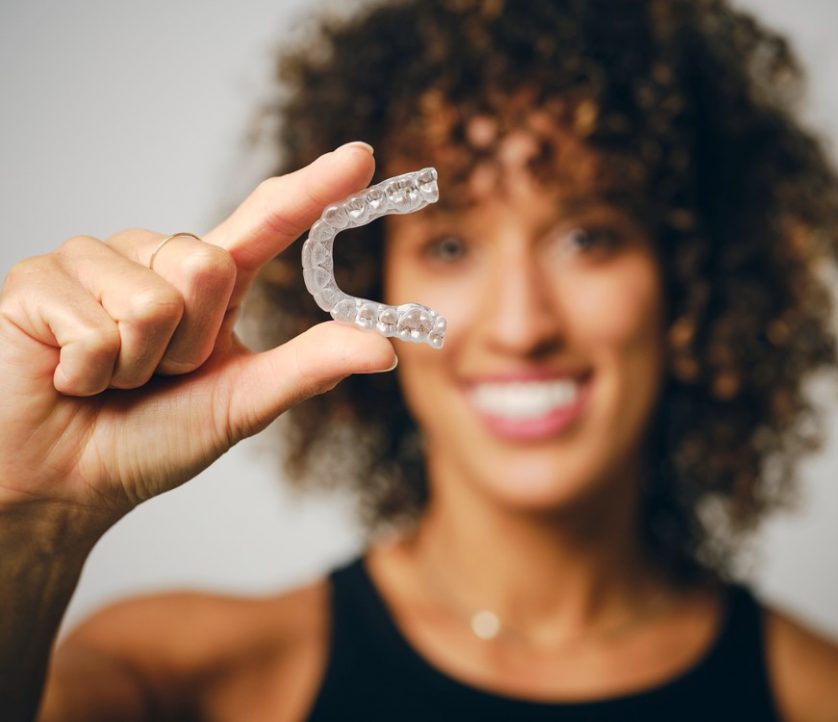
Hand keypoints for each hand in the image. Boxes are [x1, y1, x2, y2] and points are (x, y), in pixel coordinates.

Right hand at [0, 143, 394, 536]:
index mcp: (206, 281)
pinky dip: (91, 373)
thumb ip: (308, 367)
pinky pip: (96, 325)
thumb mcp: (243, 402)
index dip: (314, 189)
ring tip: (110, 379)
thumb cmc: (148, 441)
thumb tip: (385, 348)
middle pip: (209, 266)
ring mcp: (91, 261)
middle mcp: (151, 257)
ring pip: (155, 299)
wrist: (63, 484)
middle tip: (155, 377)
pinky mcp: (34, 280)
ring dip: (139, 364)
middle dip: (189, 345)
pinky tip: (67, 378)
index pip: (266, 220)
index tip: (362, 157)